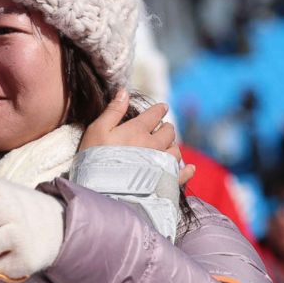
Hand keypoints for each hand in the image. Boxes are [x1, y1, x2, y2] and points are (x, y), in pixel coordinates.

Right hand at [80, 90, 194, 184]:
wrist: (101, 191)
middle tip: (161, 128)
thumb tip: (124, 91)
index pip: (154, 114)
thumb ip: (113, 111)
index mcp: (138, 130)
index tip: (162, 107)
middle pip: (168, 132)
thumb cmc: (94, 159)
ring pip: (176, 150)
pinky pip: (182, 173)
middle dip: (166, 128)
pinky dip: (187, 169)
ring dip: (172, 146)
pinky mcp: (166, 181)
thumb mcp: (97, 130)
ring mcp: (162, 163)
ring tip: (166, 147)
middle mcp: (154, 145)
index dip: (159, 109)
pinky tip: (189, 168)